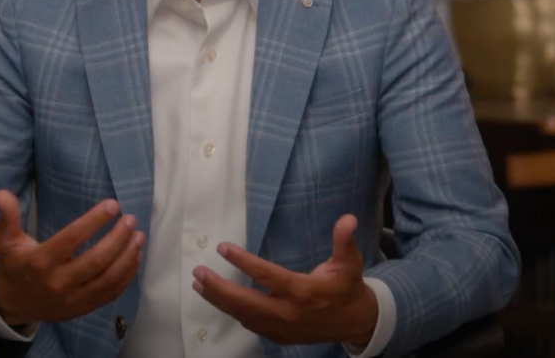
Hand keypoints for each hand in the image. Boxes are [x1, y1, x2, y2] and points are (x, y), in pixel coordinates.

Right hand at [0, 190, 143, 326]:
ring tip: (138, 235)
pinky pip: (111, 293)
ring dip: (128, 256)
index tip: (112, 205)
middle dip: (118, 238)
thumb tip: (1, 194)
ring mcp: (72, 299)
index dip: (94, 221)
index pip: (72, 239)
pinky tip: (134, 257)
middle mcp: (58, 283)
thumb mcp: (4, 240)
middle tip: (130, 219)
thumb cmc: (13, 265)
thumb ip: (7, 216)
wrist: (12, 305)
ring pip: (108, 278)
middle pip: (97, 260)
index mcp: (39, 263)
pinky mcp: (83, 308)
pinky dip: (127, 275)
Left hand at [192, 214, 377, 346]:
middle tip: (198, 272)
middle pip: (246, 302)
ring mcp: (282, 328)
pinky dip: (233, 312)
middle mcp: (289, 313)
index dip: (243, 262)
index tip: (223, 248)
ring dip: (219, 300)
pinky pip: (251, 324)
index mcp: (304, 292)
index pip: (267, 276)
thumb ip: (344, 241)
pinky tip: (220, 299)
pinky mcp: (280, 336)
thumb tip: (348, 219)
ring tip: (199, 284)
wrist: (356, 324)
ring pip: (243, 315)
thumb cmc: (348, 288)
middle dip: (219, 288)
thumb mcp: (349, 263)